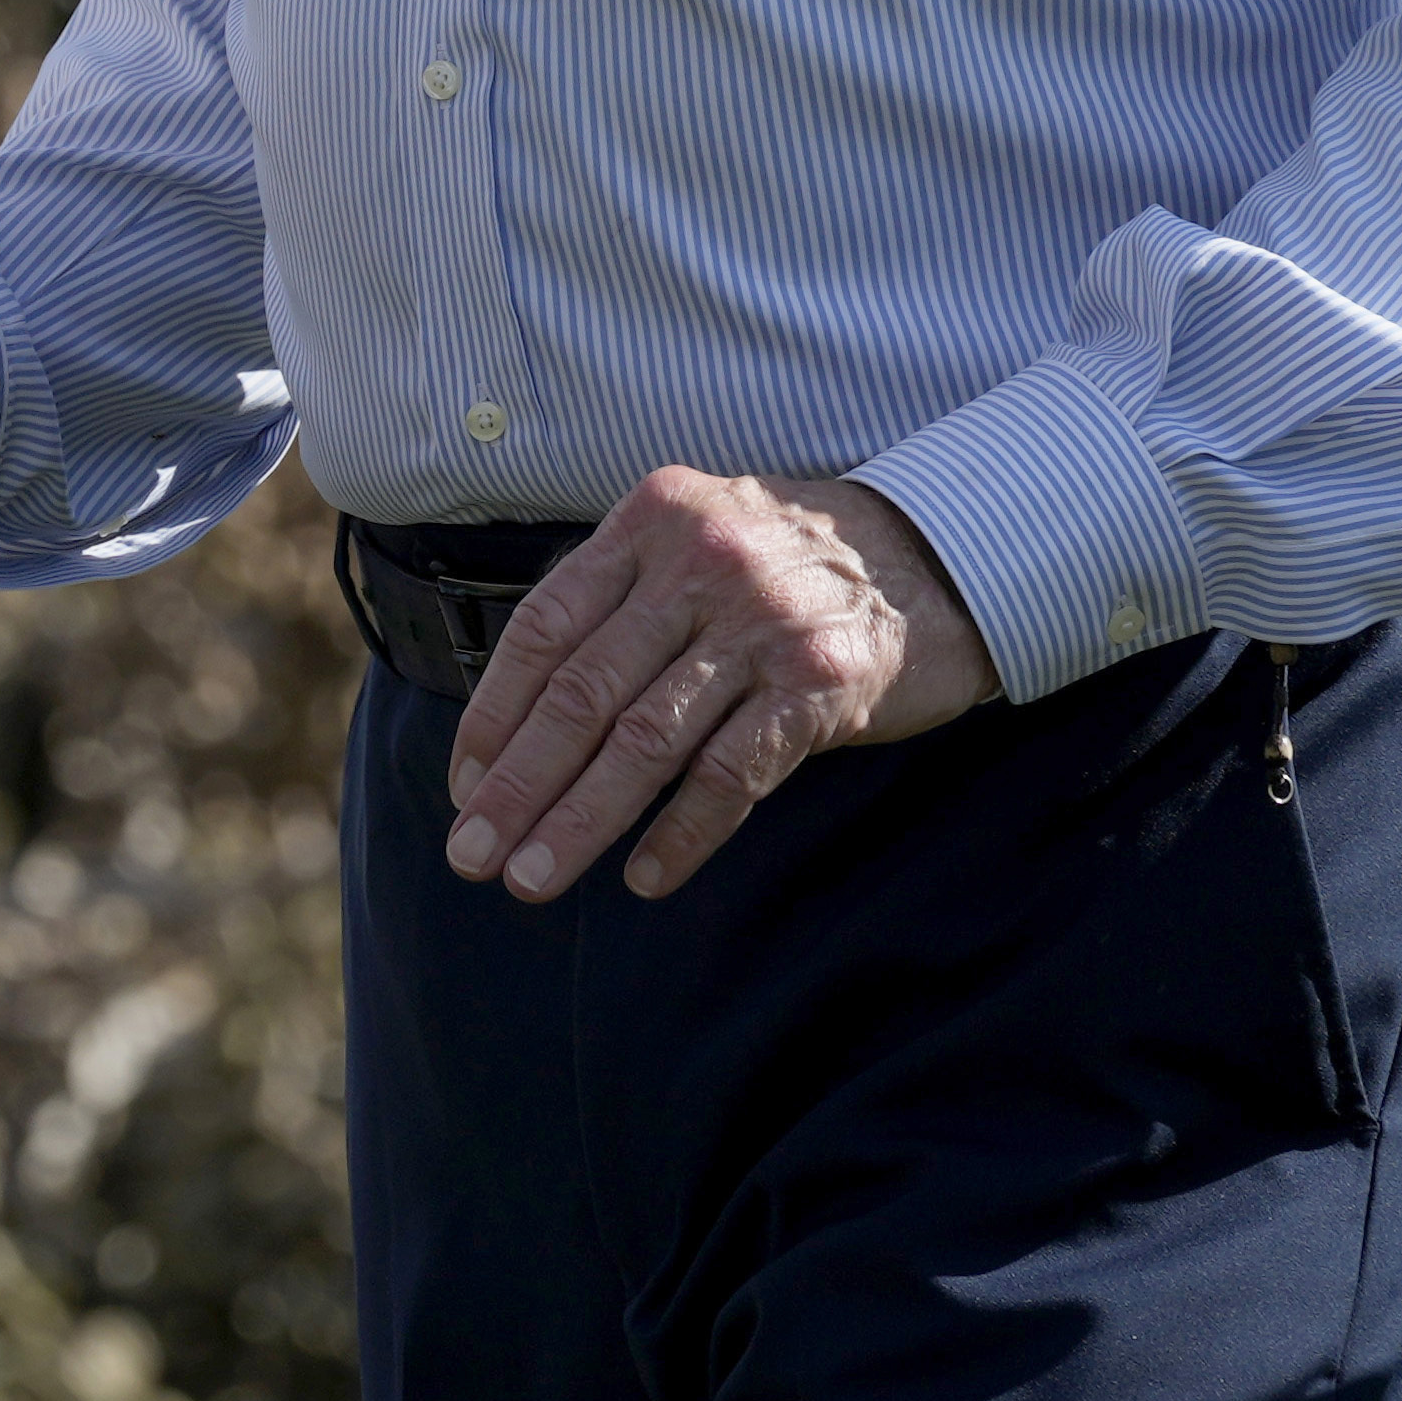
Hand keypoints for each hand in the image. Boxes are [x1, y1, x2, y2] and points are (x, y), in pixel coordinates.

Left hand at [444, 468, 994, 901]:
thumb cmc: (791, 566)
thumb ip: (620, 602)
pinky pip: (730, 774)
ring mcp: (761, 623)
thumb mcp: (697, 541)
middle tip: (472, 854)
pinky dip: (681, 833)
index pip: (545, 627)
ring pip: (646, 741)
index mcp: (652, 520)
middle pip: (583, 692)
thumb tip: (518, 721)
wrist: (938, 557)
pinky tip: (645, 877)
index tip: (463, 784)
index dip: (494, 714)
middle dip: (519, 785)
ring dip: (580, 821)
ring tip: (533, 879)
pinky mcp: (818, 685)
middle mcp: (700, 562)